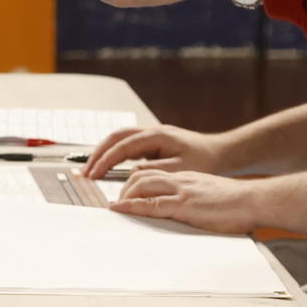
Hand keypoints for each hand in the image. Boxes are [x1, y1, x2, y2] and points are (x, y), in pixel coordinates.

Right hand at [81, 122, 236, 181]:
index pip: (123, 146)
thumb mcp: (181, 169)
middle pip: (115, 137)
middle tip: (86, 171)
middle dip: (98, 153)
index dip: (106, 160)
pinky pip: (127, 145)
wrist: (221, 153)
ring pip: (119, 139)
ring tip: (92, 169)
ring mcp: (151, 136)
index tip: (94, 174)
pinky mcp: (153, 143)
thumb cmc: (205, 160)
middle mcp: (151, 132)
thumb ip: (155, 171)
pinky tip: (109, 166)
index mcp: (157, 136)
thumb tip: (132, 174)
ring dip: (104, 152)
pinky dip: (114, 154)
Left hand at [110, 169, 267, 233]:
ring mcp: (181, 191)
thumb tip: (189, 214)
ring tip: (116, 206)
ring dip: (124, 195)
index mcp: (187, 178)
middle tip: (116, 201)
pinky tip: (121, 209)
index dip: (136, 181)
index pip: (154, 173)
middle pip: (141, 175)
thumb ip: (196, 202)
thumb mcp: (211, 197)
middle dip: (125, 188)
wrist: (255, 200)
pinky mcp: (184, 205)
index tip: (126, 191)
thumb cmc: (239, 204)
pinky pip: (151, 203)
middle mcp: (181, 180)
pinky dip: (132, 206)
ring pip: (142, 185)